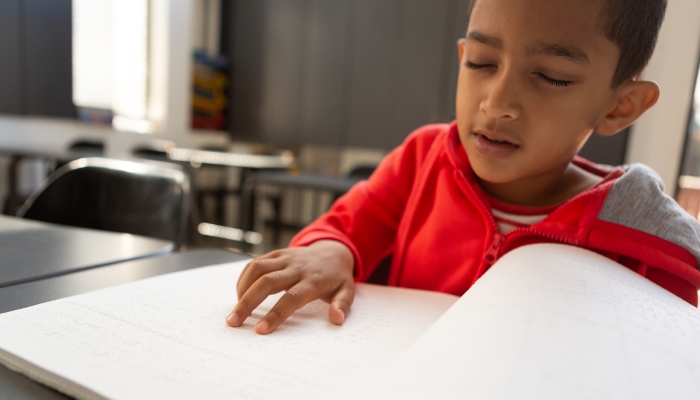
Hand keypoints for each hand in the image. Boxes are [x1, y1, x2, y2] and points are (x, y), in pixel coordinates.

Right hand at [225, 240, 354, 333]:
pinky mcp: (277, 253)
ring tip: (235, 310)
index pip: (291, 298)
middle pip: (267, 282)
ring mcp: (285, 258)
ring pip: (258, 269)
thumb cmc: (337, 277)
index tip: (260, 330)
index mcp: (313, 280)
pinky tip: (240, 294)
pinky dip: (244, 278)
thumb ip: (342, 305)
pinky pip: (256, 263)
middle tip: (234, 322)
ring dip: (242, 289)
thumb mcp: (347, 291)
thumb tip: (337, 320)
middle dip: (248, 302)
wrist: (333, 251)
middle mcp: (296, 267)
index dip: (275, 314)